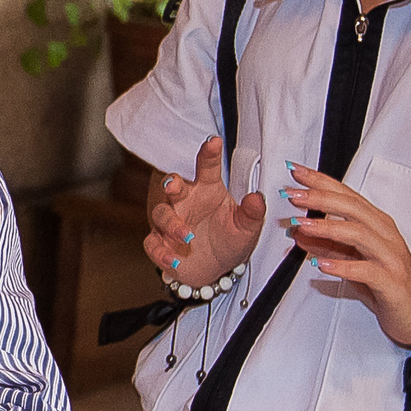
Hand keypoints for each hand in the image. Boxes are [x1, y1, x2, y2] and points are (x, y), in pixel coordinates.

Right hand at [143, 136, 264, 287]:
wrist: (215, 269)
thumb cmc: (230, 240)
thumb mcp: (247, 228)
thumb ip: (252, 213)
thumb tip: (257, 197)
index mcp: (208, 190)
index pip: (207, 168)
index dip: (209, 154)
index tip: (214, 141)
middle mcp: (186, 202)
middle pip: (172, 186)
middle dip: (171, 183)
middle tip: (173, 185)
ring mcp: (171, 222)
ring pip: (161, 214)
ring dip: (170, 223)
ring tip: (187, 236)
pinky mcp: (160, 243)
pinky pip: (153, 243)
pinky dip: (161, 252)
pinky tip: (174, 259)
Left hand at [278, 163, 410, 344]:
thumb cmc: (390, 282)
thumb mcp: (352, 260)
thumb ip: (327, 245)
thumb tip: (297, 231)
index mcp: (375, 225)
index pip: (346, 195)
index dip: (321, 182)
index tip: (295, 171)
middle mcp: (385, 236)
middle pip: (352, 208)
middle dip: (320, 198)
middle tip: (292, 194)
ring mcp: (390, 258)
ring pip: (359, 234)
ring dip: (328, 228)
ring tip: (302, 225)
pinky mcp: (391, 282)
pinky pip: (366, 271)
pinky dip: (342, 266)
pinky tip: (321, 263)